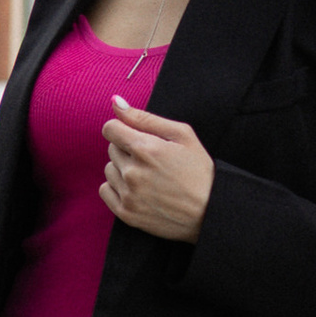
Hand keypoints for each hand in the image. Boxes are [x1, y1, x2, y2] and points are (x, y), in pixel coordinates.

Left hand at [101, 94, 213, 241]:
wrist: (210, 212)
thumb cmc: (199, 171)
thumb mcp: (182, 135)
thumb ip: (145, 118)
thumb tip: (115, 103)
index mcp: (145, 148)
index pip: (110, 129)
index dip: (123, 129)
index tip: (136, 137)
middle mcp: (133, 172)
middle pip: (111, 149)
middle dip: (128, 150)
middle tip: (152, 160)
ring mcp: (128, 194)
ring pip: (109, 170)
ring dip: (123, 169)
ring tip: (148, 176)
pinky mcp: (126, 213)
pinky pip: (105, 191)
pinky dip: (117, 188)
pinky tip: (137, 190)